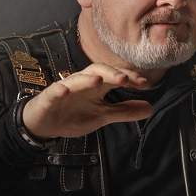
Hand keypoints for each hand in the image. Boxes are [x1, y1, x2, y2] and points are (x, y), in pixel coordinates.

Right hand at [22, 63, 152, 138]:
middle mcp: (82, 83)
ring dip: (87, 79)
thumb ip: (124, 111)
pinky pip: (54, 92)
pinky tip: (64, 90)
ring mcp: (65, 89)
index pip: (115, 77)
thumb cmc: (74, 115)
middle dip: (111, 73)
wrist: (44, 124)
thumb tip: (150, 108)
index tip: (144, 83)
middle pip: (97, 71)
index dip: (129, 78)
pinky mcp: (49, 98)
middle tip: (125, 79)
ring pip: (76, 79)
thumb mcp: (102, 116)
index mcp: (96, 87)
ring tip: (99, 80)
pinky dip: (59, 90)